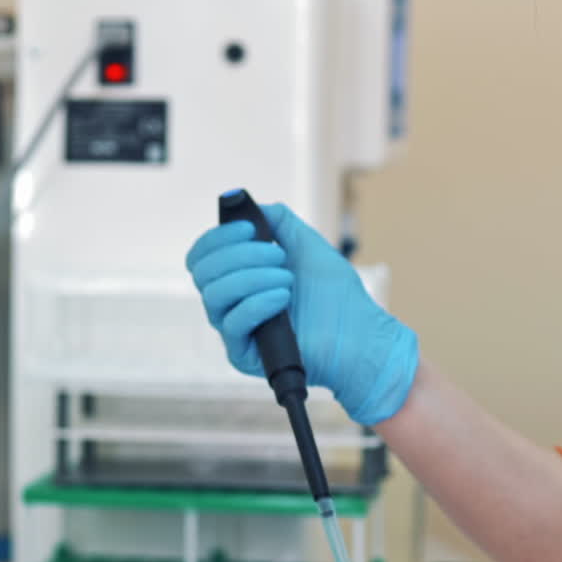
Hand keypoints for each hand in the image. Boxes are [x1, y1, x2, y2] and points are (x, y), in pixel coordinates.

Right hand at [185, 202, 417, 424]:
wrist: (359, 334)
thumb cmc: (336, 296)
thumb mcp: (306, 245)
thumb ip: (278, 222)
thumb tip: (249, 205)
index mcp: (238, 277)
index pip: (202, 256)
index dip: (218, 237)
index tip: (250, 227)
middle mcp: (230, 303)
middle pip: (202, 273)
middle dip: (239, 255)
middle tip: (277, 256)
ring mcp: (234, 330)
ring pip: (213, 295)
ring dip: (252, 278)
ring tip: (287, 279)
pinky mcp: (242, 355)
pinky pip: (232, 323)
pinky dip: (258, 302)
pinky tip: (284, 298)